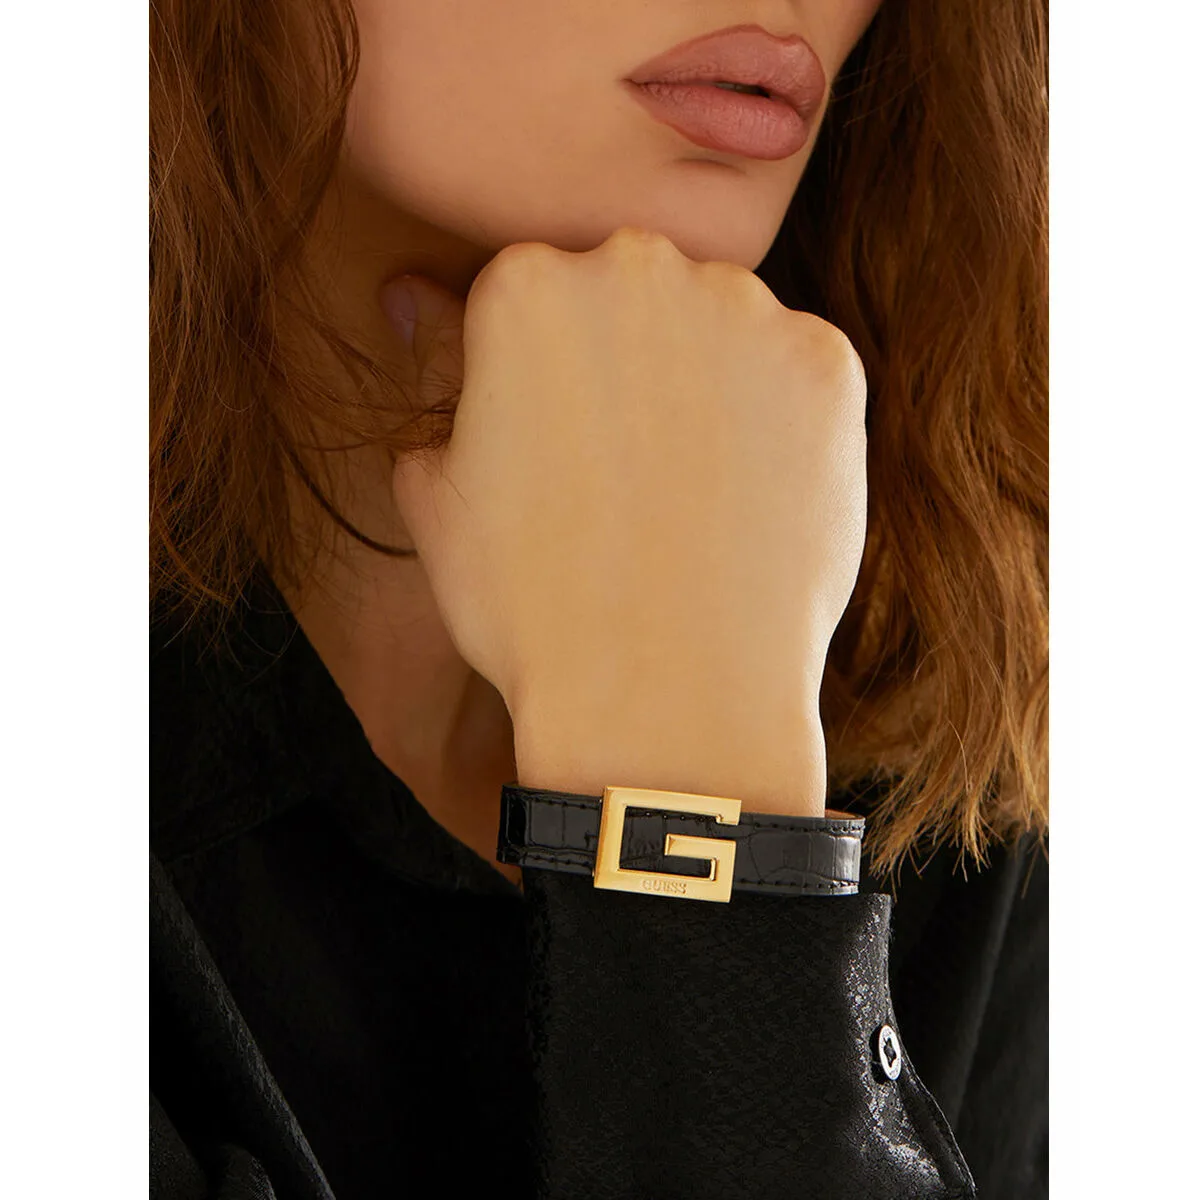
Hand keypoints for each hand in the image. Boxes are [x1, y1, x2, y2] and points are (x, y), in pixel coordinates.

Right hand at [383, 227, 866, 815]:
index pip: (534, 296)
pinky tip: (754, 498)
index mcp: (525, 286)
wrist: (664, 698)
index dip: (544, 381)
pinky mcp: (829, 365)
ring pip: (722, 325)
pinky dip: (781, 422)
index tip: (561, 443)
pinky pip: (797, 372)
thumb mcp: (437, 493)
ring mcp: (746, 311)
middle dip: (628, 362)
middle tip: (627, 469)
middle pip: (632, 293)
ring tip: (693, 493)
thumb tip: (411, 300)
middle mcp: (638, 267)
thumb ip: (434, 374)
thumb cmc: (532, 608)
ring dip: (709, 384)